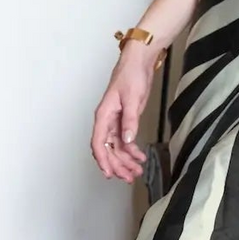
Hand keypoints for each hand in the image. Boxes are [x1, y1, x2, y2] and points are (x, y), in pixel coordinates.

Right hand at [91, 42, 158, 183]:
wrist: (139, 62)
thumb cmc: (131, 75)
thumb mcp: (132, 98)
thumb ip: (130, 121)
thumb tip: (127, 141)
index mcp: (103, 115)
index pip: (98, 142)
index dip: (103, 160)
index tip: (109, 173)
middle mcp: (107, 120)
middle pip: (108, 149)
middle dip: (117, 164)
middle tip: (129, 177)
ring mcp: (115, 121)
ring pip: (116, 147)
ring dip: (125, 160)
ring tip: (136, 171)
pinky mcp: (125, 120)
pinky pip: (125, 140)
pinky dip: (131, 150)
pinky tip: (139, 157)